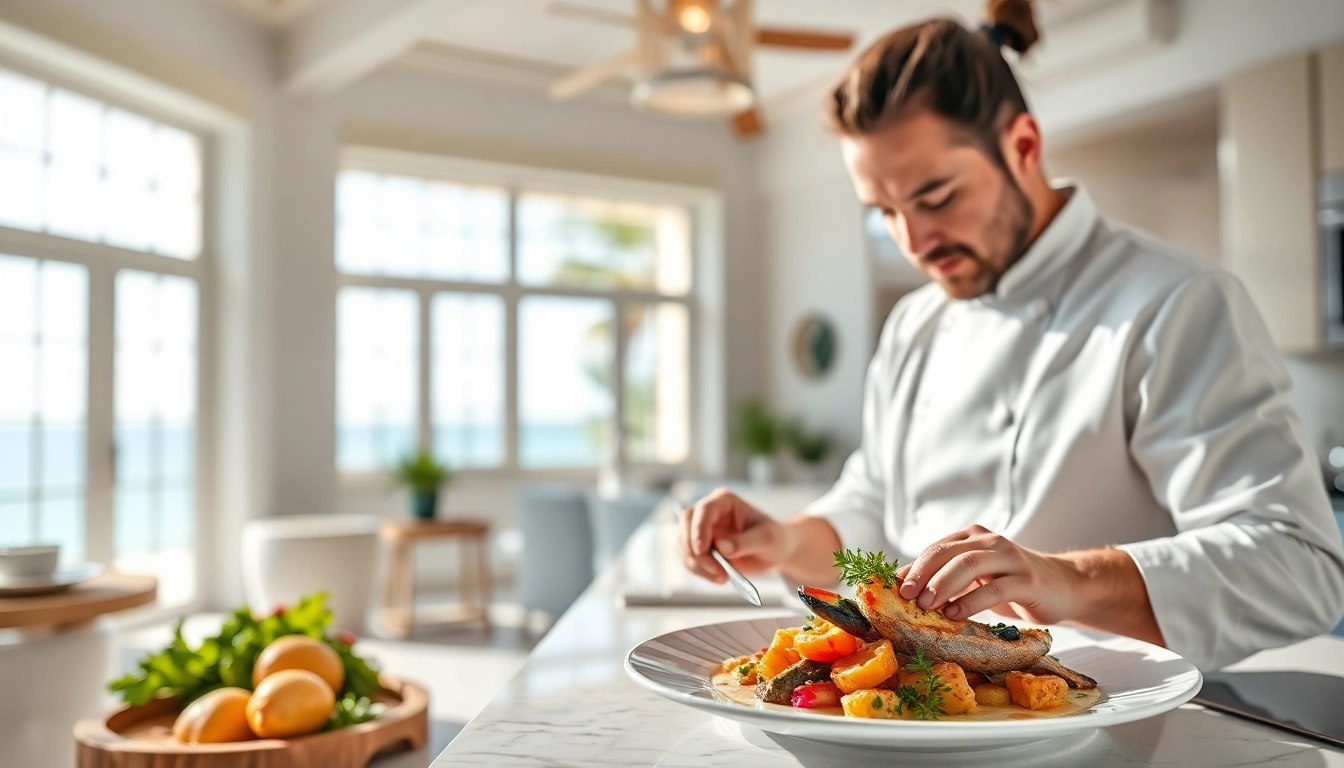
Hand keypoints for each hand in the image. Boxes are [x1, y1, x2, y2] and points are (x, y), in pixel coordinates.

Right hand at [678, 488, 791, 582]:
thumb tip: (722, 547)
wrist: (773, 552)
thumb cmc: (774, 539)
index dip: (699, 528)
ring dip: (697, 565)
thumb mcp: (767, 539)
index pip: (704, 510)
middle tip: (715, 570)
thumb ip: (746, 542)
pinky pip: (688, 559)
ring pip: (683, 544)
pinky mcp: (699, 547)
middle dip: (695, 550)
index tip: (702, 550)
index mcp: (724, 501)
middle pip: (686, 525)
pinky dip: (699, 571)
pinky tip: (718, 578)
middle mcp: (709, 512)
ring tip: (722, 577)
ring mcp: (701, 529)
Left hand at [896, 525, 1079, 623]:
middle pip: (949, 553)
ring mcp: (1011, 558)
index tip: (896, 588)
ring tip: (927, 606)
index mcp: (973, 537)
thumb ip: (946, 576)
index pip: (937, 548)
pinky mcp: (1027, 579)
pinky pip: (995, 588)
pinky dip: (971, 601)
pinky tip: (955, 614)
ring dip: (944, 585)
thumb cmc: (1011, 583)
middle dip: (924, 574)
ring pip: (970, 565)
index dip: (915, 567)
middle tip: (908, 596)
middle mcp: (990, 541)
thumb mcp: (976, 578)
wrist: (1064, 586)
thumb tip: (903, 584)